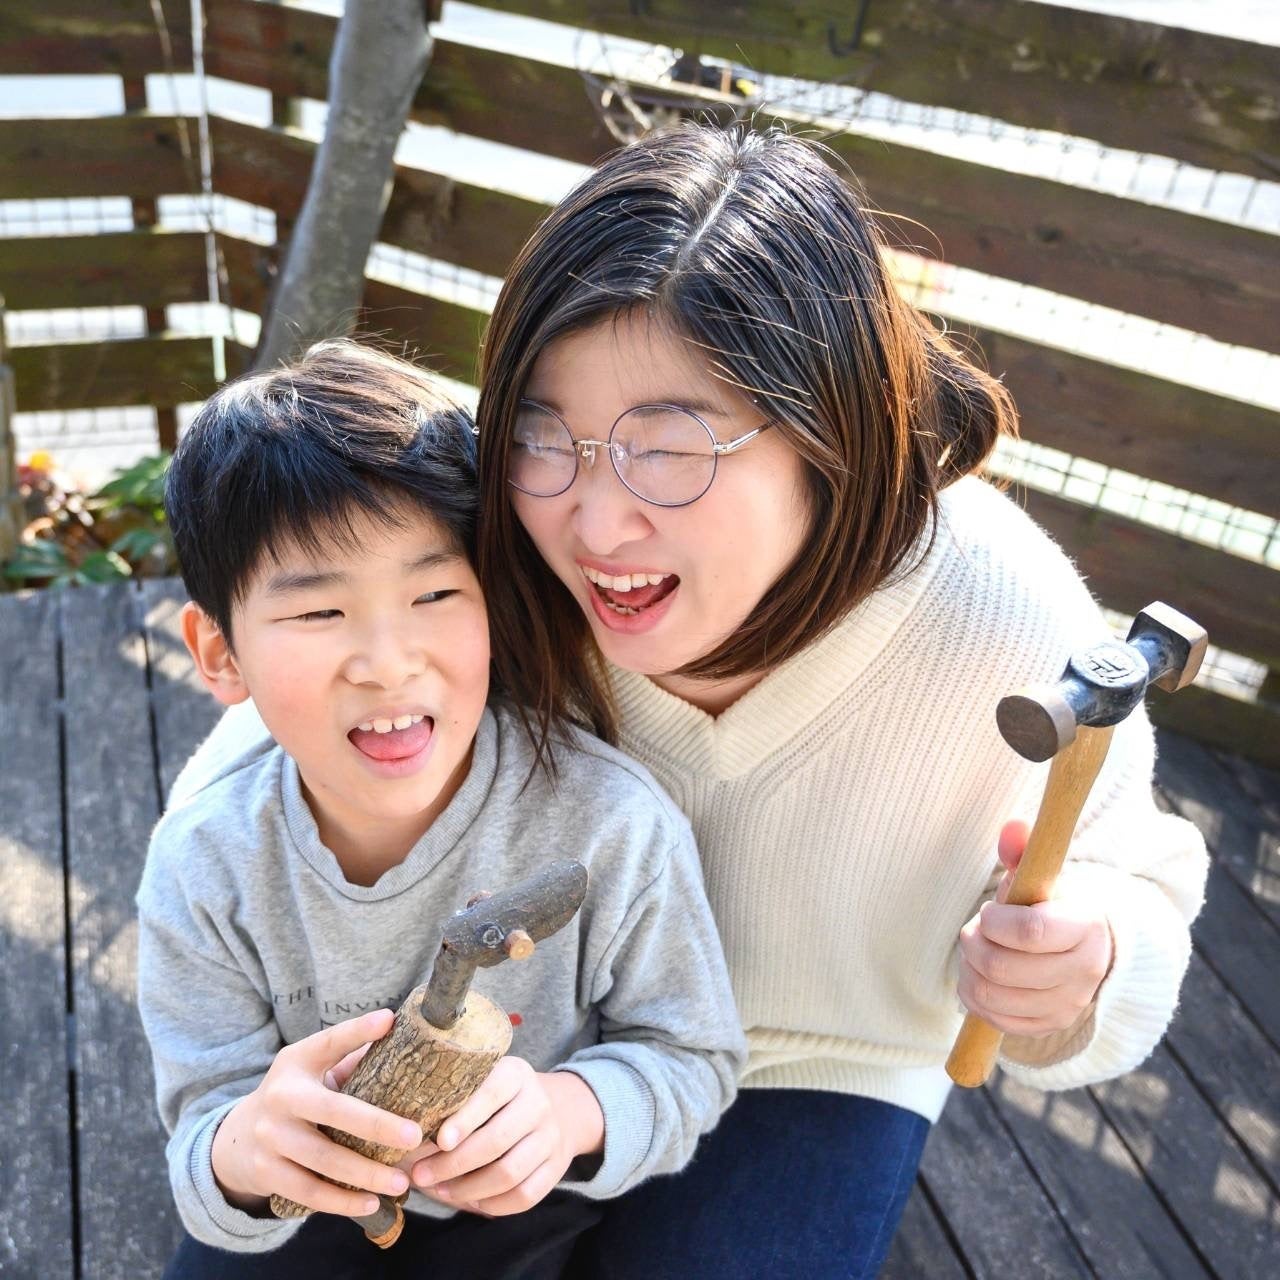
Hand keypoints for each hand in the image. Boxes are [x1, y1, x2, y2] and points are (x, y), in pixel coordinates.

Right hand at [211, 1009, 423, 1217]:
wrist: (237, 1138)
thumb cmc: (295, 1096)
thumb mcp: (310, 1068)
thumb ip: (347, 1059)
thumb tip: (401, 1038)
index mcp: (296, 1062)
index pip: (329, 1041)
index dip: (357, 1030)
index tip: (388, 1020)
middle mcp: (280, 1096)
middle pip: (334, 1111)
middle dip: (377, 1125)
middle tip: (414, 1136)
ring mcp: (270, 1136)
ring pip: (325, 1159)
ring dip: (366, 1174)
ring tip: (401, 1181)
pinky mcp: (266, 1172)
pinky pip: (310, 1192)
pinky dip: (342, 1201)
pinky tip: (370, 1203)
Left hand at [410, 1057, 603, 1215]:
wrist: (560, 1108)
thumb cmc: (501, 1096)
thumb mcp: (485, 1079)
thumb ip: (456, 1098)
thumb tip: (407, 1132)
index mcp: (516, 1075)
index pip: (491, 1094)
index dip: (465, 1119)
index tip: (438, 1141)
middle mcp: (538, 1103)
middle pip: (496, 1141)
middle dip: (453, 1164)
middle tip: (420, 1176)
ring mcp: (550, 1137)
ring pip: (509, 1173)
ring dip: (468, 1189)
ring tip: (440, 1191)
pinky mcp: (556, 1168)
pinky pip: (525, 1196)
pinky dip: (495, 1206)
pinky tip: (472, 1202)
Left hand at [957, 820, 1114, 1037]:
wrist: (1083, 948)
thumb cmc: (1050, 906)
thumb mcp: (1041, 876)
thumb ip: (1024, 852)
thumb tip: (1013, 827)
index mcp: (1085, 928)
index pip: (1030, 931)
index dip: (994, 921)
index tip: (989, 912)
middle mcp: (1083, 973)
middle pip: (1002, 967)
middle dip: (973, 944)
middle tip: (976, 931)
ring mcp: (1068, 1005)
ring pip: (992, 996)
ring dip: (969, 970)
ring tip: (977, 951)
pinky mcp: (1049, 1026)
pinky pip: (996, 1019)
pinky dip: (974, 997)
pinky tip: (980, 976)